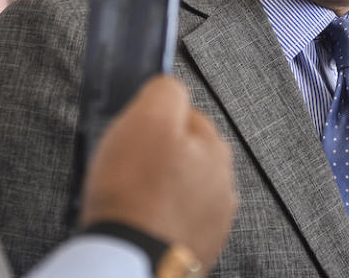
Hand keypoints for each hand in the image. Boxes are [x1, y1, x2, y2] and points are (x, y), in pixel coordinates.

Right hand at [79, 76, 236, 272]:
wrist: (131, 260)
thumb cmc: (137, 193)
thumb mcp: (148, 119)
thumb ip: (166, 92)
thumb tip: (168, 87)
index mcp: (217, 150)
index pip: (186, 115)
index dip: (153, 120)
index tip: (134, 133)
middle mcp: (223, 187)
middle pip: (183, 155)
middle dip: (157, 156)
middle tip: (125, 166)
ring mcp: (210, 224)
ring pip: (177, 190)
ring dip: (156, 190)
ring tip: (127, 197)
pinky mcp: (192, 251)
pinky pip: (169, 221)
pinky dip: (154, 218)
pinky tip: (136, 220)